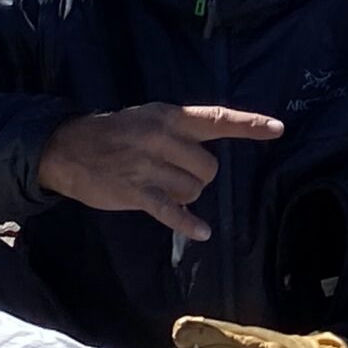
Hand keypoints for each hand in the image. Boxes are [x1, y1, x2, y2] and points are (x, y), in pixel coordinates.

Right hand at [36, 103, 284, 241]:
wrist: (69, 148)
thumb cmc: (117, 132)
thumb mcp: (150, 118)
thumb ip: (181, 131)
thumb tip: (209, 151)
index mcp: (170, 117)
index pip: (217, 119)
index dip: (249, 125)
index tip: (278, 129)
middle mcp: (162, 138)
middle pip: (208, 167)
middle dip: (199, 176)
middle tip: (176, 174)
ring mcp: (149, 166)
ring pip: (193, 189)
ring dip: (185, 195)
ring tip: (161, 187)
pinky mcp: (136, 192)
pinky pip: (171, 211)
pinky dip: (188, 222)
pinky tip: (202, 231)